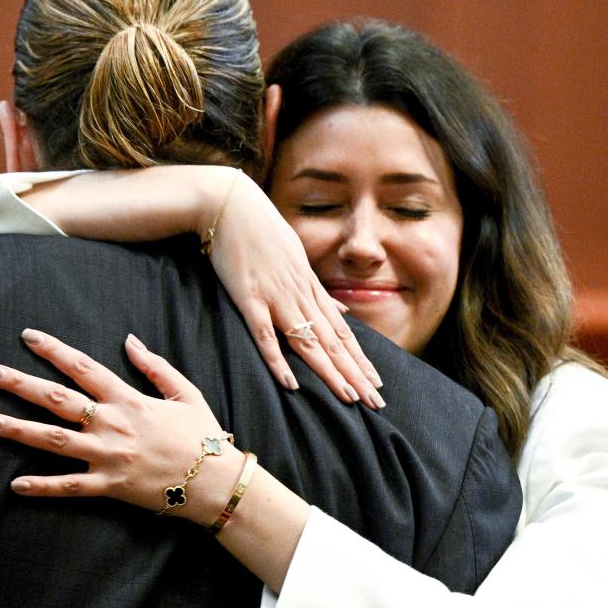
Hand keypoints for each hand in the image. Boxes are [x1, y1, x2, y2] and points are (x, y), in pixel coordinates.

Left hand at [0, 330, 244, 526]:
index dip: (53, 350)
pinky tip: (15, 485)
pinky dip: (42, 486)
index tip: (27, 337)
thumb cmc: (201, 436)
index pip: (82, 367)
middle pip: (57, 400)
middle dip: (20, 384)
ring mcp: (107, 456)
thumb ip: (154, 366)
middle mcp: (111, 424)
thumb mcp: (184, 392)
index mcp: (128, 399)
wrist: (214, 481)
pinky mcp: (108, 486)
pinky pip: (69, 487)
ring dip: (17, 430)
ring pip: (53, 441)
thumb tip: (129, 340)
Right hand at [201, 170, 383, 407]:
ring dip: (329, 372)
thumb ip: (318, 289)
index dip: (359, 359)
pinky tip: (290, 383)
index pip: (341, 331)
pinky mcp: (249, 298)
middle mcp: (300, 295)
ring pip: (308, 342)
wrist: (230, 204)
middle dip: (355, 374)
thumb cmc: (261, 230)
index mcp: (310, 287)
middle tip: (376, 402)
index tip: (376, 383)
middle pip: (332, 342)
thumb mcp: (298, 256)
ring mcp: (276, 297)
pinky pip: (264, 335)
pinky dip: (277, 360)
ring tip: (349, 397)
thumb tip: (342, 311)